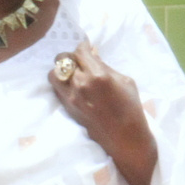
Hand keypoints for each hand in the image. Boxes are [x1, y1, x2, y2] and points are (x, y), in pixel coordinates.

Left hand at [51, 41, 156, 184]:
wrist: (125, 137)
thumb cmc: (131, 107)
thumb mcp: (124, 80)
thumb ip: (104, 66)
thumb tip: (92, 54)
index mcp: (98, 75)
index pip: (80, 51)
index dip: (82, 46)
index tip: (86, 47)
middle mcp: (80, 84)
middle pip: (62, 59)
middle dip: (71, 56)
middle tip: (79, 60)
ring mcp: (71, 97)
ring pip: (53, 74)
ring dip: (61, 70)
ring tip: (72, 73)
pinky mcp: (66, 108)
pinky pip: (56, 88)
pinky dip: (61, 82)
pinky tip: (72, 84)